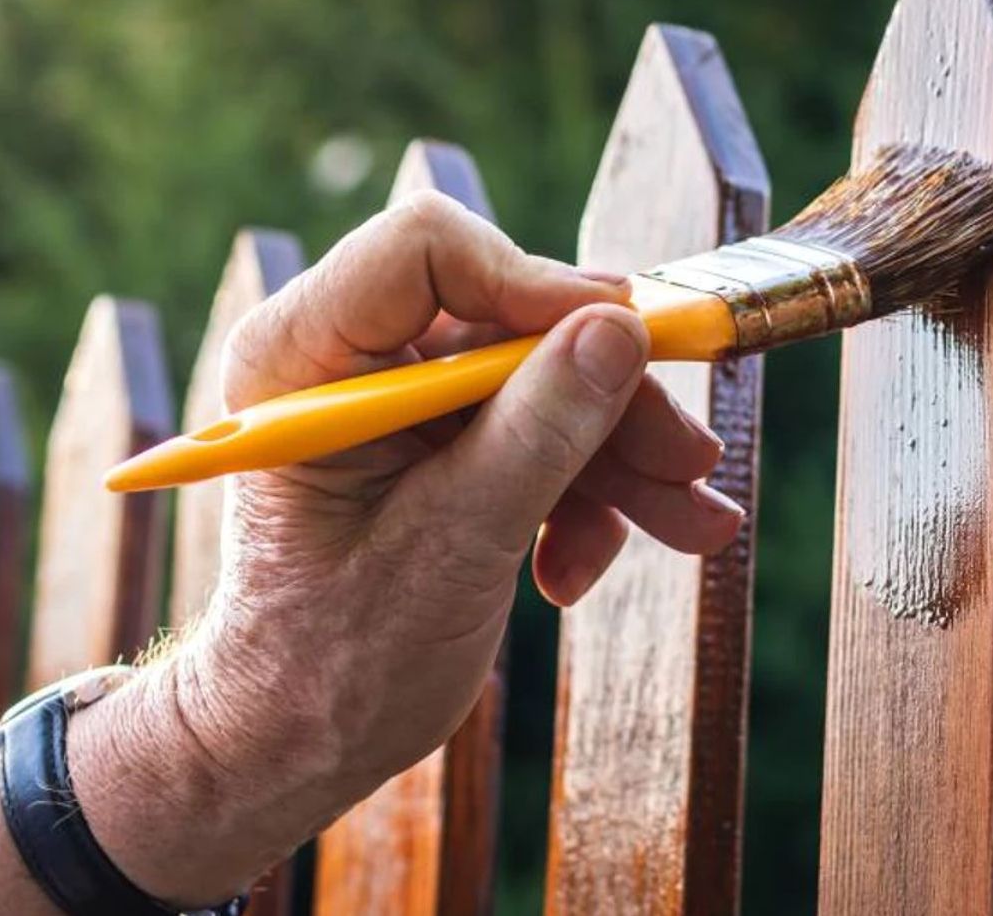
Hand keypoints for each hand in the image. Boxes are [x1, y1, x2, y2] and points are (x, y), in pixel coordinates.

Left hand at [68, 191, 743, 905]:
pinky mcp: (435, 442)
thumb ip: (539, 432)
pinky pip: (534, 431)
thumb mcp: (454, 545)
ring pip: (539, 380)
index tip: (627, 339)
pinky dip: (579, 495)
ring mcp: (395, 400)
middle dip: (606, 398)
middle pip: (507, 322)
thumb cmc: (336, 660)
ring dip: (617, 458)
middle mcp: (346, 359)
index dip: (536, 284)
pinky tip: (579, 570)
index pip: (427, 251)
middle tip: (691, 461)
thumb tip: (621, 329)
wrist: (301, 742)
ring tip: (692, 527)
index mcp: (302, 356)